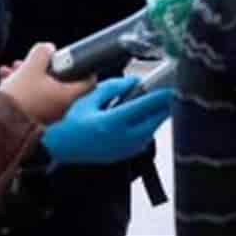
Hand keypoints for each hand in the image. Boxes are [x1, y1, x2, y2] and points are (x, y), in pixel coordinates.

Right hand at [0, 43, 92, 124]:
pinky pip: (32, 99)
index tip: (76, 61)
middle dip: (46, 68)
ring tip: (14, 68)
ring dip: (30, 76)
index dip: (85, 68)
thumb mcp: (32, 66)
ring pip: (43, 89)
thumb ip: (43, 52)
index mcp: (67, 96)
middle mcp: (61, 108)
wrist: (0, 122)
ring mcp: (47, 115)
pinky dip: (23, 87)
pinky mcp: (32, 119)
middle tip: (35, 62)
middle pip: (61, 83)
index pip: (89, 82)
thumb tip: (48, 49)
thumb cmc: (21, 95)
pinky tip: (7, 78)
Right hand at [41, 77, 174, 165]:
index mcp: (112, 122)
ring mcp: (126, 148)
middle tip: (170, 94)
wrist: (63, 148)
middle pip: (155, 120)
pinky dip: (150, 127)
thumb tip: (134, 81)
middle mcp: (122, 137)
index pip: (145, 107)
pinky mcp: (127, 154)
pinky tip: (146, 118)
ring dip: (158, 116)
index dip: (161, 96)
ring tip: (160, 104)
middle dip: (165, 106)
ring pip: (153, 130)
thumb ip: (112, 89)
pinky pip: (146, 139)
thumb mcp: (89, 100)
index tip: (171, 87)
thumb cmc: (73, 125)